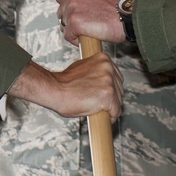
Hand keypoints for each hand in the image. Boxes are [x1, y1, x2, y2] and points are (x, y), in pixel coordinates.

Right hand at [7, 56, 122, 121]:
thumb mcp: (83, 68)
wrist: (56, 90)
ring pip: (119, 100)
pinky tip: (102, 116)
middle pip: (119, 88)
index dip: (111, 88)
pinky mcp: (108, 96)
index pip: (116, 77)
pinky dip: (111, 116)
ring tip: (97, 109)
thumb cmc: (65, 83)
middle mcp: (109, 68)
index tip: (104, 95)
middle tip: (99, 104)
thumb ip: (96, 72)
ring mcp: (109, 82)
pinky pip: (116, 111)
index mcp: (104, 59)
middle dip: (112, 98)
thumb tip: (100, 81)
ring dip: (110, 107)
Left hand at [56, 0, 126, 45]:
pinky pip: (68, 35)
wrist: (125, 18)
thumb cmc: (116, 8)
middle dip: (70, 19)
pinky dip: (76, 40)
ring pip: (63, 24)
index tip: (77, 13)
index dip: (68, 7)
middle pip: (61, 11)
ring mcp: (72, 7)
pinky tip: (88, 36)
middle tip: (85, 23)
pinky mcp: (74, 22)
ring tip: (88, 30)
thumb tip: (72, 2)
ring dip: (73, 30)